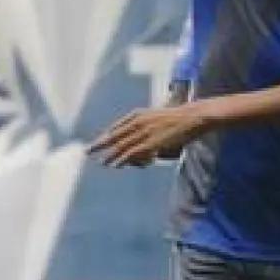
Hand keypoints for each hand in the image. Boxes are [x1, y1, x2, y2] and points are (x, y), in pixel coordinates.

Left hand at [90, 103, 210, 168]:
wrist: (191, 117)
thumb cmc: (178, 117)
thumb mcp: (158, 117)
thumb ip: (147, 126)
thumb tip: (142, 139)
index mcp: (138, 114)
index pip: (117, 127)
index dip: (106, 135)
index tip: (97, 141)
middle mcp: (137, 122)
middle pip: (114, 136)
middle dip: (100, 144)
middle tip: (87, 151)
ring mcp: (143, 133)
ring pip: (121, 146)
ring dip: (109, 155)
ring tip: (100, 162)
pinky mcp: (150, 143)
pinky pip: (132, 153)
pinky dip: (121, 159)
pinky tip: (114, 165)